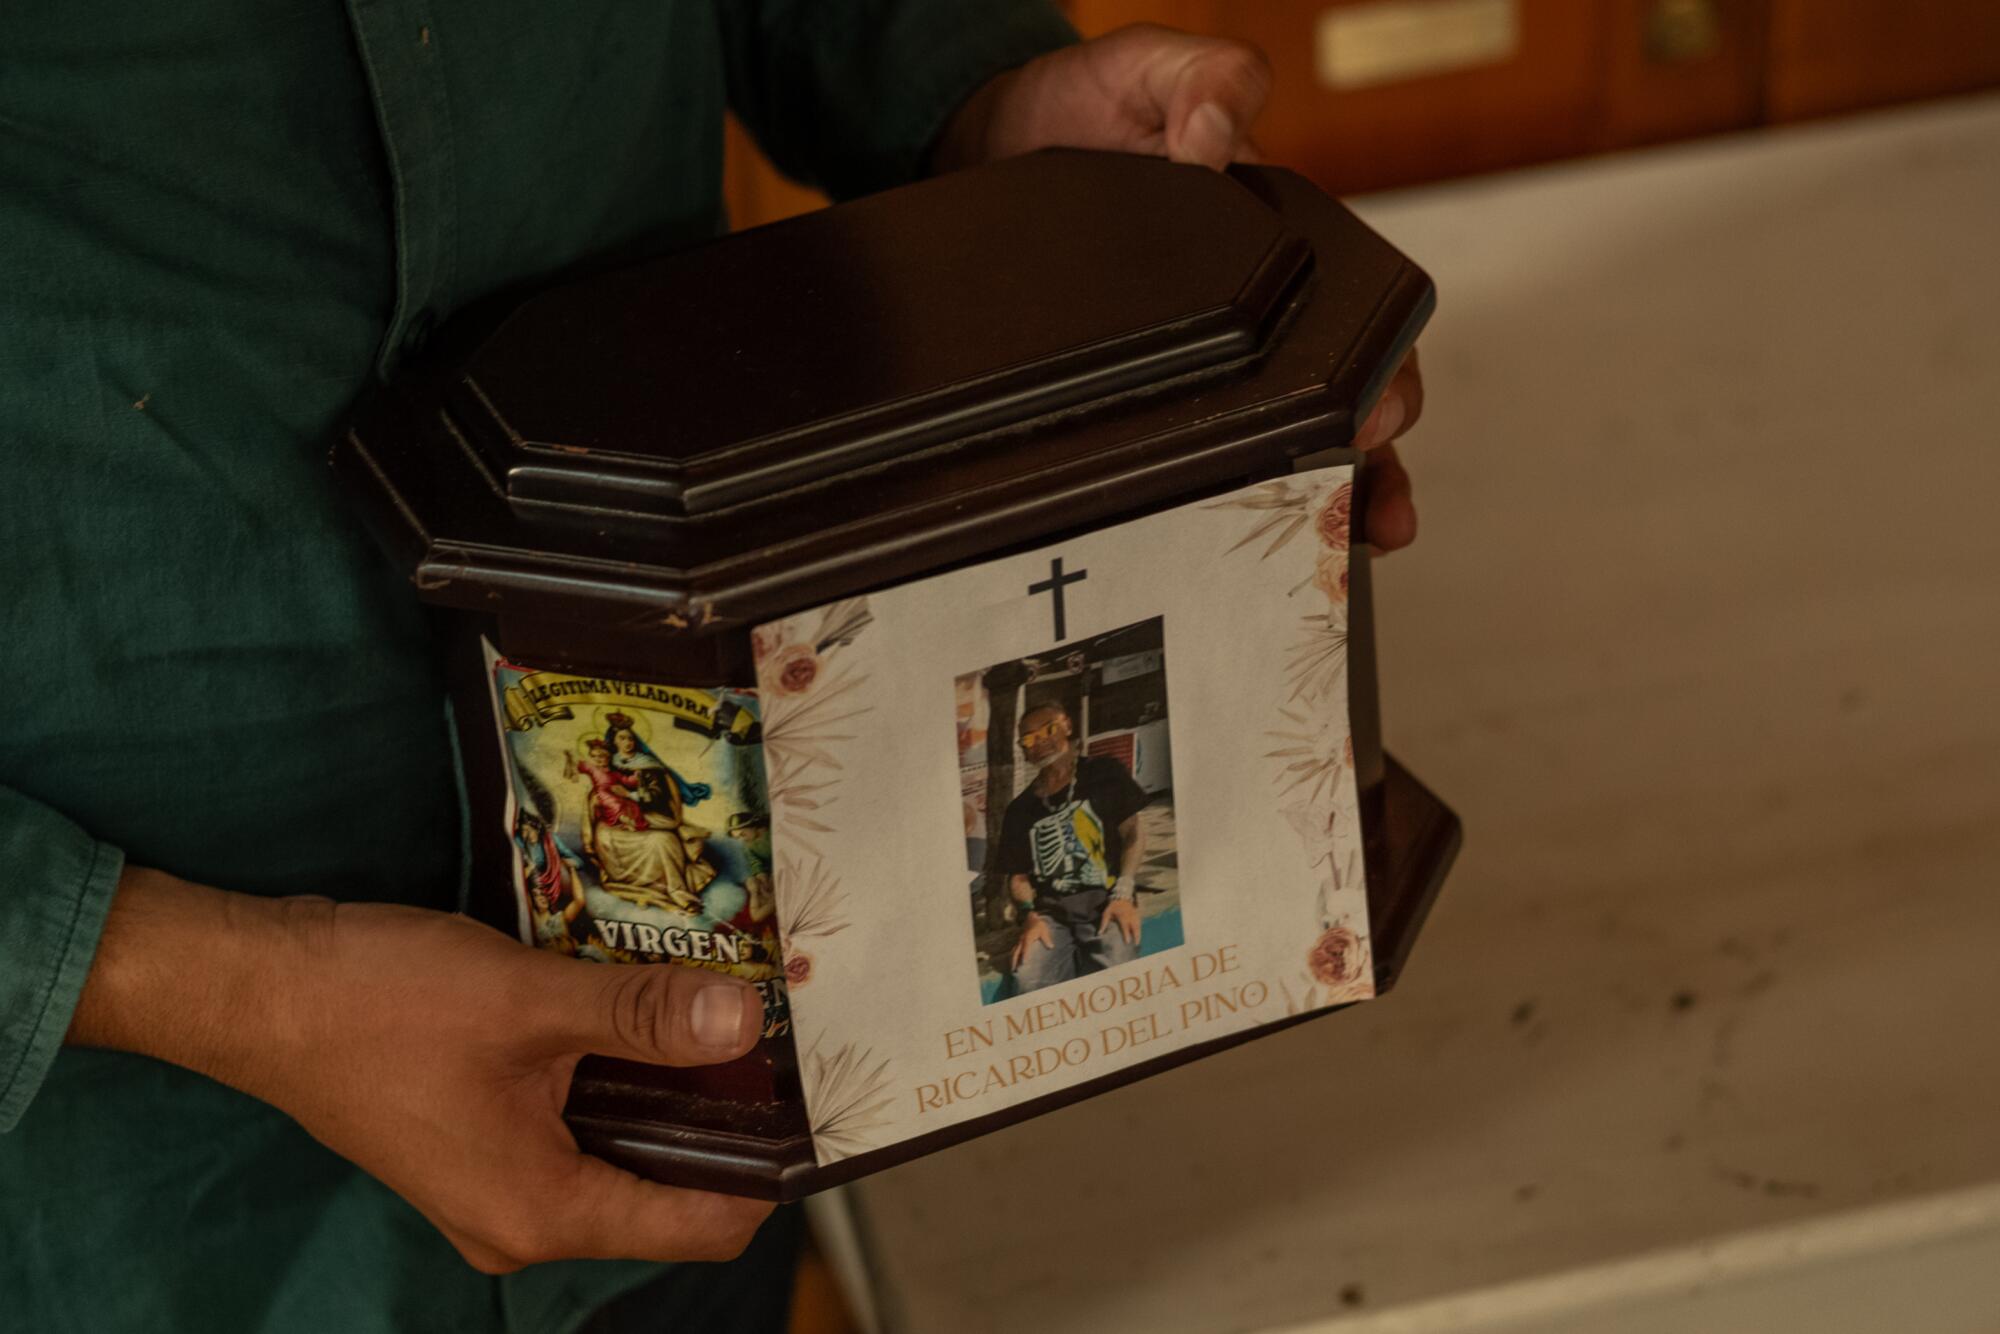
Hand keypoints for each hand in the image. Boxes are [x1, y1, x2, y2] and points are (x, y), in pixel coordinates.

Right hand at [69, 868, 771, 1272]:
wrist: (256, 989)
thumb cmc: (381, 1004)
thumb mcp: (530, 1001)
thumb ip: (643, 1018)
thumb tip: (745, 1026)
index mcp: (544, 1211)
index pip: (698, 1225)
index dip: (765, 1171)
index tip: (813, 1101)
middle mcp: (522, 1220)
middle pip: (662, 1191)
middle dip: (720, 1121)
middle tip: (773, 1038)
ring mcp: (493, 1185)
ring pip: (618, 1152)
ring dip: (665, 1092)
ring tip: (720, 1015)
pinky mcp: (475, 1143)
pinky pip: (572, 1127)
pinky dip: (611, 1081)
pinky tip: (639, 1016)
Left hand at [934, 25, 1424, 552]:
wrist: (979, 150)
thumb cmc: (1077, 110)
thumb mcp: (1140, 69)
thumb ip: (1198, 76)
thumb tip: (1219, 133)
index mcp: (1284, 246)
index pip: (1365, 317)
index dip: (1385, 369)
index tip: (1380, 408)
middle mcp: (1259, 317)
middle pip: (1340, 405)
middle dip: (1370, 464)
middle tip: (1370, 503)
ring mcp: (1204, 366)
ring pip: (1281, 449)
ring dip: (1321, 506)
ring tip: (1340, 553)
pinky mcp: (1147, 398)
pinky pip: (1189, 461)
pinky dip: (1213, 509)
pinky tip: (1220, 550)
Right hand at [1011, 911, 1054, 968]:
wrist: (1031, 917)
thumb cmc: (1038, 924)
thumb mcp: (1044, 930)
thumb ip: (1046, 938)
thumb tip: (1051, 947)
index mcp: (1027, 938)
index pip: (1025, 948)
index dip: (1025, 955)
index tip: (1024, 963)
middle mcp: (1021, 940)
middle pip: (1016, 952)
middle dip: (1014, 961)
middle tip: (1013, 970)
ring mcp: (1019, 941)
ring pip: (1014, 951)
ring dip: (1012, 960)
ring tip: (1012, 969)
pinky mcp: (1019, 941)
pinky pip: (1015, 949)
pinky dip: (1013, 956)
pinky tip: (1013, 962)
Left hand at [1098, 896, 1141, 945]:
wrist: (1121, 897)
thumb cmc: (1113, 906)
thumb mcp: (1106, 914)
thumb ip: (1103, 924)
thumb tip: (1099, 933)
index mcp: (1122, 917)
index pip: (1125, 927)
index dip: (1126, 935)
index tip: (1127, 942)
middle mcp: (1130, 917)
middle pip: (1135, 928)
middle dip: (1136, 936)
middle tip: (1136, 944)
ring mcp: (1134, 916)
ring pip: (1138, 926)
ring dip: (1139, 933)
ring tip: (1138, 941)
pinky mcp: (1137, 914)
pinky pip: (1140, 923)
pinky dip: (1140, 929)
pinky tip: (1139, 934)